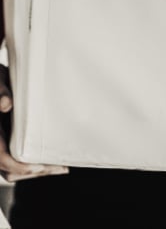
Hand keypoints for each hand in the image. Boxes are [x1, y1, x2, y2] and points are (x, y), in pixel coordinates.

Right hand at [0, 65, 67, 181]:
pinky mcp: (7, 144)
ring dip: (35, 171)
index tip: (38, 166)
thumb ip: (0, 92)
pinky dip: (32, 166)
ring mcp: (1, 145)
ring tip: (61, 166)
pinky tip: (53, 162)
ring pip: (12, 171)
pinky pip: (15, 163)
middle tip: (60, 167)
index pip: (1, 158)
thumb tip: (6, 104)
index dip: (18, 166)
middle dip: (34, 172)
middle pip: (8, 170)